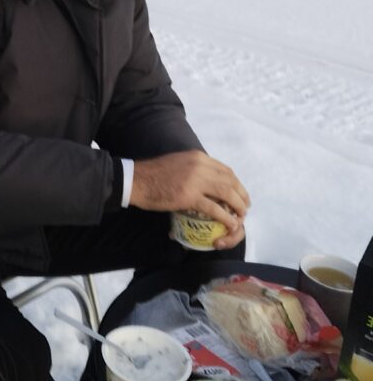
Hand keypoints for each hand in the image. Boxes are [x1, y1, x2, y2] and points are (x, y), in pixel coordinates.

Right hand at [130, 151, 249, 249]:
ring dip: (238, 206)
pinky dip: (226, 217)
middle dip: (242, 195)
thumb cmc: (154, 174)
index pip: (225, 170)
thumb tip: (205, 179)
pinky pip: (215, 208)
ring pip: (227, 193)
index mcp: (198, 157)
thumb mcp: (179, 163)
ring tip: (241, 217)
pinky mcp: (189, 196)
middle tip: (244, 208)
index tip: (240, 193)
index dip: (236, 183)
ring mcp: (195, 180)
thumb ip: (194, 168)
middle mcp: (200, 165)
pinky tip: (230, 224)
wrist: (136, 180)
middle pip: (230, 181)